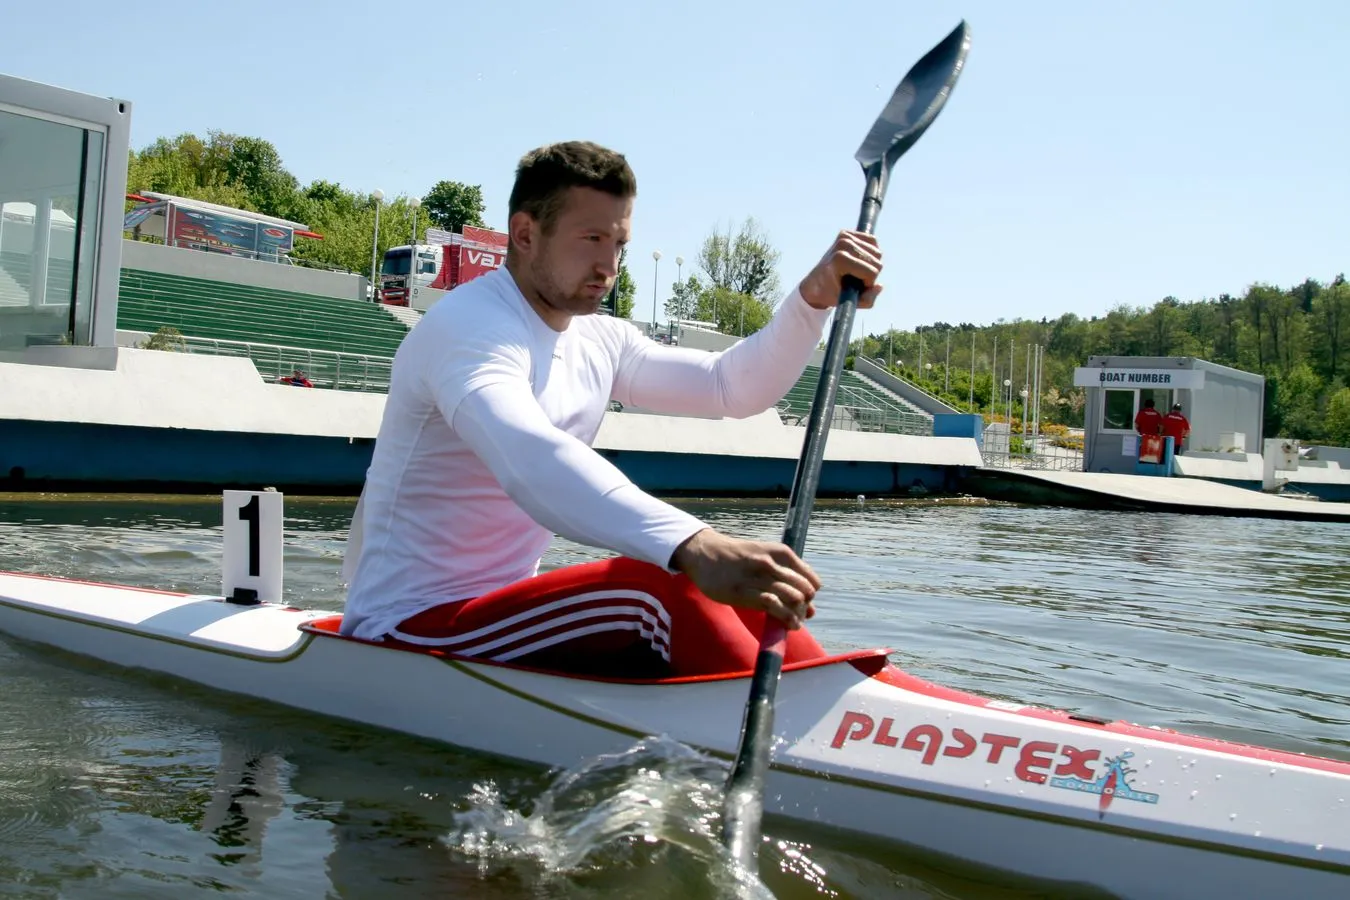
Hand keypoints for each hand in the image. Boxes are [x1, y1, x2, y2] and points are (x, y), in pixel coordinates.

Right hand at [670, 528, 821, 628]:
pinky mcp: (743, 592)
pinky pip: (774, 606)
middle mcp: (771, 563)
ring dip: (798, 614)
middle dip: (806, 606)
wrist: (706, 553)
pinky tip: (790, 625)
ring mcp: (757, 577)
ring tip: (796, 622)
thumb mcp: (763, 553)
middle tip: (802, 615)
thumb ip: (782, 570)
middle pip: (802, 590)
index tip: (808, 601)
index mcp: (780, 552)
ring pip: (792, 598)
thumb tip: (807, 594)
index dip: (811, 593)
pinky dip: (787, 618)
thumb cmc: (737, 557)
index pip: (809, 578)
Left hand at [798, 230, 882, 311]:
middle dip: (870, 274)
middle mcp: (843, 243)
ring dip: (871, 264)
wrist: (816, 283)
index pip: (872, 271)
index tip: (855, 287)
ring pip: (877, 252)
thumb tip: (880, 286)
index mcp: (840, 259)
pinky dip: (870, 253)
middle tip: (855, 279)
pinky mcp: (847, 233)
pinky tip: (859, 260)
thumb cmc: (832, 294)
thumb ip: (867, 299)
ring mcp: (844, 236)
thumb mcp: (849, 302)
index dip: (868, 283)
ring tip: (855, 271)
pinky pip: (873, 242)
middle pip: (877, 261)